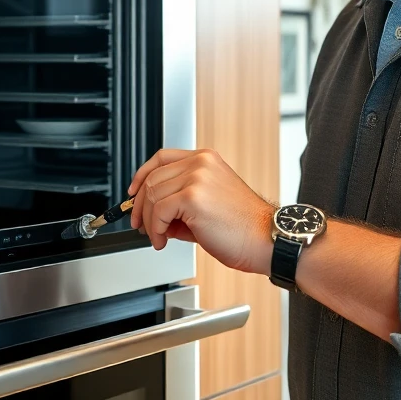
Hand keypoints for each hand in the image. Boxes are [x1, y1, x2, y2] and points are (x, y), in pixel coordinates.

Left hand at [127, 148, 274, 274]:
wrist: (267, 240)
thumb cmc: (245, 228)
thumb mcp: (208, 207)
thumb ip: (180, 206)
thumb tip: (155, 217)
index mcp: (205, 160)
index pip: (161, 158)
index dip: (141, 176)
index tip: (133, 194)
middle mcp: (200, 163)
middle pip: (152, 177)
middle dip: (140, 206)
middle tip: (141, 226)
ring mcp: (197, 177)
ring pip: (152, 195)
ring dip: (149, 222)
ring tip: (158, 237)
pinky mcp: (193, 196)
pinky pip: (159, 211)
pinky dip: (155, 229)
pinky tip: (163, 240)